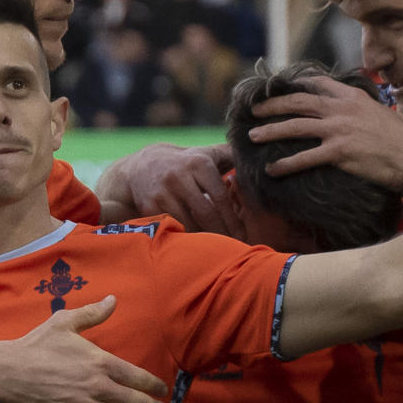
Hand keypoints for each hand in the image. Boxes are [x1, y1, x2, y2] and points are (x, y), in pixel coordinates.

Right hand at [0, 296, 171, 402]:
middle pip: (136, 401)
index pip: (138, 376)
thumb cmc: (36, 345)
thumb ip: (92, 314)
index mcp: (101, 361)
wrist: (9, 372)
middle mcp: (98, 386)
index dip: (155, 386)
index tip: (164, 392)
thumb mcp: (64, 322)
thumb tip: (113, 300)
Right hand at [102, 143, 248, 237]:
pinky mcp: (149, 206)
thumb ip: (232, 156)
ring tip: (216, 248)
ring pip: (189, 224)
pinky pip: (173, 227)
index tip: (242, 235)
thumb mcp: (206, 154)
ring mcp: (162, 192)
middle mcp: (179, 176)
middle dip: (222, 233)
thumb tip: (260, 162)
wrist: (142, 167)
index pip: (220, 197)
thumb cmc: (186, 163)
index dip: (233, 219)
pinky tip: (194, 244)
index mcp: (198, 163)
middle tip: (233, 247)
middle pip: (206, 213)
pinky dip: (185, 237)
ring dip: (204, 238)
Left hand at [247, 77, 402, 192]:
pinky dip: (285, 164)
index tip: (280, 88)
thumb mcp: (384, 113)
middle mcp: (342, 109)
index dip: (296, 85)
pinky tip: (272, 170)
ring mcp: (338, 129)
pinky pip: (304, 158)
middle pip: (299, 102)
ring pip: (295, 126)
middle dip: (273, 104)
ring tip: (253, 136)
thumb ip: (366, 109)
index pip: (319, 84)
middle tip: (255, 109)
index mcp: (353, 97)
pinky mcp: (338, 152)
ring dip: (271, 131)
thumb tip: (362, 111)